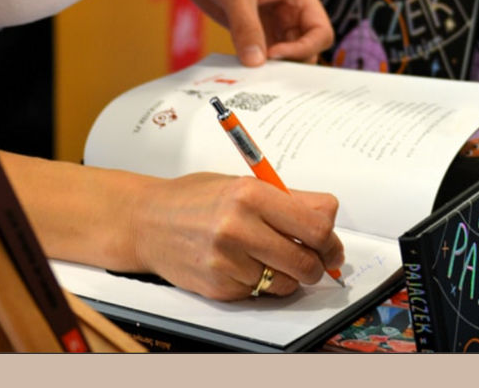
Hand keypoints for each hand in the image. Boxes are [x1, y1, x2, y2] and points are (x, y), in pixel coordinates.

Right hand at [131, 172, 342, 300]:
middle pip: (307, 259)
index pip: (316, 223)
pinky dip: (262, 284)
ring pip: (286, 282)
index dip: (331, 237)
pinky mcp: (219, 287)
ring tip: (275, 259)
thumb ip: (286, 199)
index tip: (331, 242)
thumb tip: (329, 219)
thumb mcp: (242, 184)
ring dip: (290, 276)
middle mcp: (239, 226)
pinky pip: (261, 294)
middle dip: (319, 264)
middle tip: (317, 260)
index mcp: (250, 193)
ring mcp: (227, 260)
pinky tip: (247, 266)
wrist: (148, 220)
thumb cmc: (198, 198)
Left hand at [168, 0, 333, 64]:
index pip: (320, 32)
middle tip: (264, 72)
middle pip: (307, 48)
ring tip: (252, 75)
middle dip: (290, 62)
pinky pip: (263, 53)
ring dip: (273, 67)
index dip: (304, 48)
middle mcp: (291, 9)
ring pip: (286, 54)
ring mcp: (273, 20)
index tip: (273, 55)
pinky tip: (241, 69)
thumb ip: (246, 27)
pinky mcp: (253, 28)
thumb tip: (256, 63)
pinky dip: (257, 63)